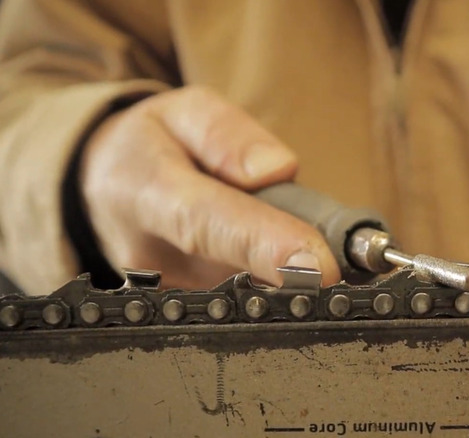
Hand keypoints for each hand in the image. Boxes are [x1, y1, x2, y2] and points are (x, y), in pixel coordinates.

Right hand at [80, 86, 339, 288]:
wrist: (106, 192)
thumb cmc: (149, 148)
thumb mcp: (181, 112)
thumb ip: (226, 133)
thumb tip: (276, 169)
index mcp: (146, 195)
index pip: (210, 223)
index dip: (265, 245)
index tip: (317, 265)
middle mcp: (155, 257)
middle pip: (242, 269)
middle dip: (299, 260)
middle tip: (343, 245)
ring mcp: (173, 294)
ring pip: (255, 287)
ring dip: (286, 261)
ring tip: (280, 230)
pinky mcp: (191, 314)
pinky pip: (250, 296)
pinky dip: (274, 275)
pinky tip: (269, 252)